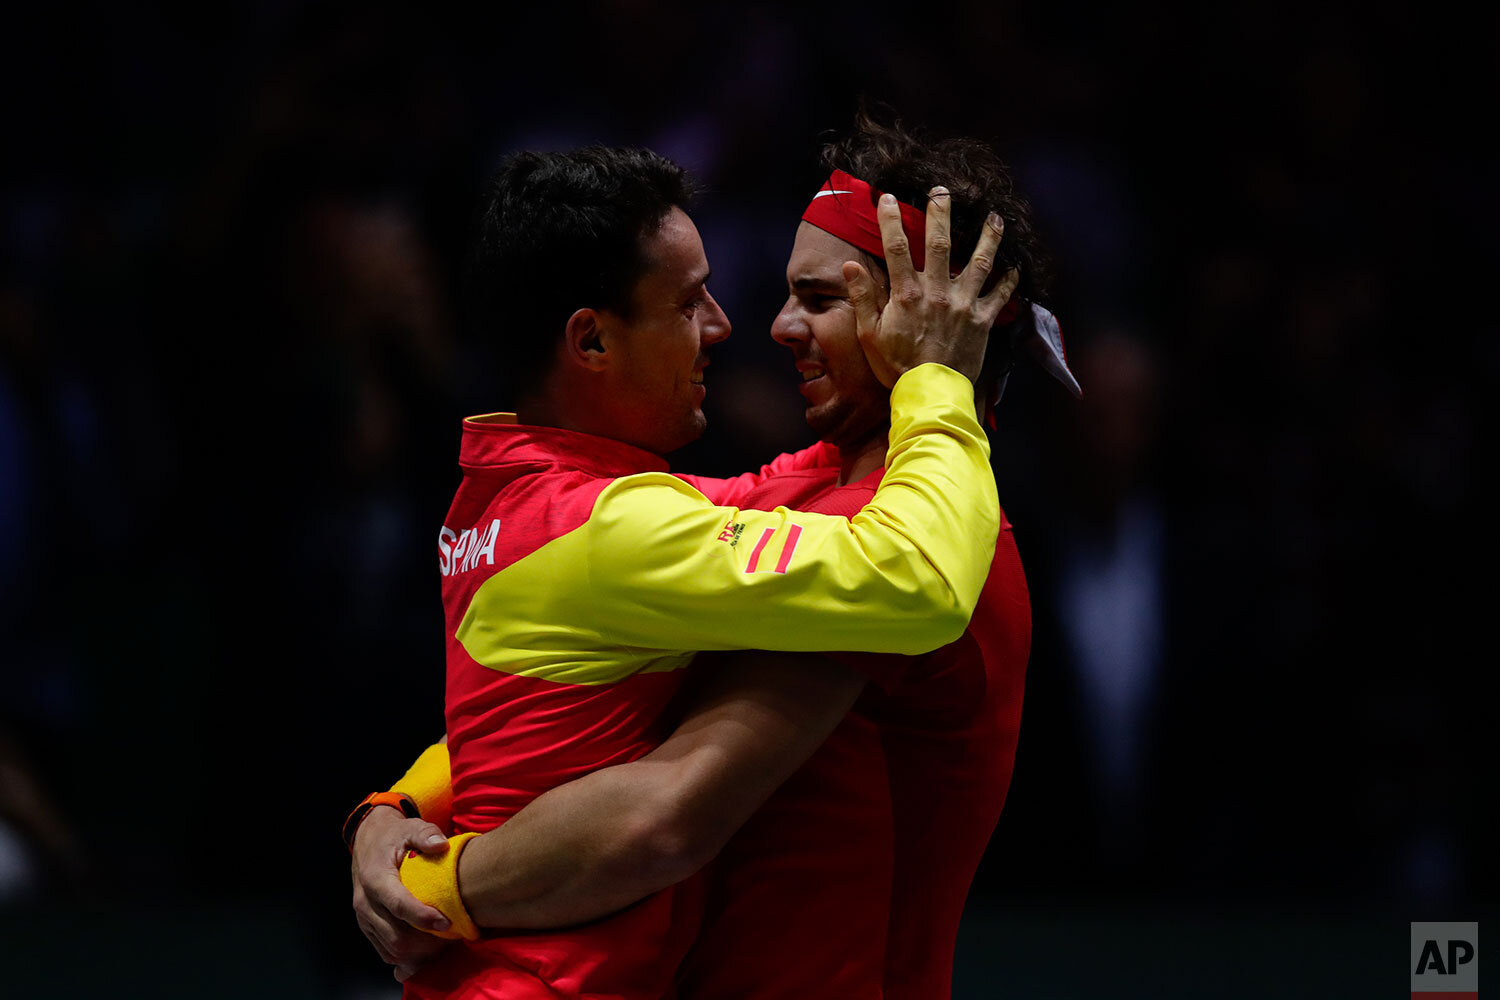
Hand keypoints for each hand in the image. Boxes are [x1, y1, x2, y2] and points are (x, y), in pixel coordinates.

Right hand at [351, 805, 453, 980]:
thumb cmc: (392, 836)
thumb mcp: (410, 827)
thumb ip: (426, 834)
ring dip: (417, 953)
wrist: (367, 840)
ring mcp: (363, 917)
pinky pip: (384, 950)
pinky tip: (426, 948)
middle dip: (424, 943)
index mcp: (375, 878)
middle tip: (451, 937)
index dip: (423, 917)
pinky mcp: (366, 926)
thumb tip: (441, 845)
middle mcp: (365, 902)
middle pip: (394, 935)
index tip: (446, 923)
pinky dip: (406, 955)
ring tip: (442, 944)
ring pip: (390, 948)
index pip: (398, 904)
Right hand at [844, 188, 1019, 386]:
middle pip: (941, 243)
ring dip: (988, 237)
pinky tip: (1015, 267)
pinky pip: (1000, 296)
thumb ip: (863, 298)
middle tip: (943, 191)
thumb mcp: (869, 335)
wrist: (929, 394)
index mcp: (907, 294)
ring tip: (995, 217)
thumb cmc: (896, 366)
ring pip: (980, 262)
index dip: (890, 220)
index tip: (887, 198)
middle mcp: (937, 292)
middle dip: (941, 213)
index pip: (896, 247)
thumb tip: (850, 266)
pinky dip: (1009, 281)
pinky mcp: (982, 321)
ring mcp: (963, 305)